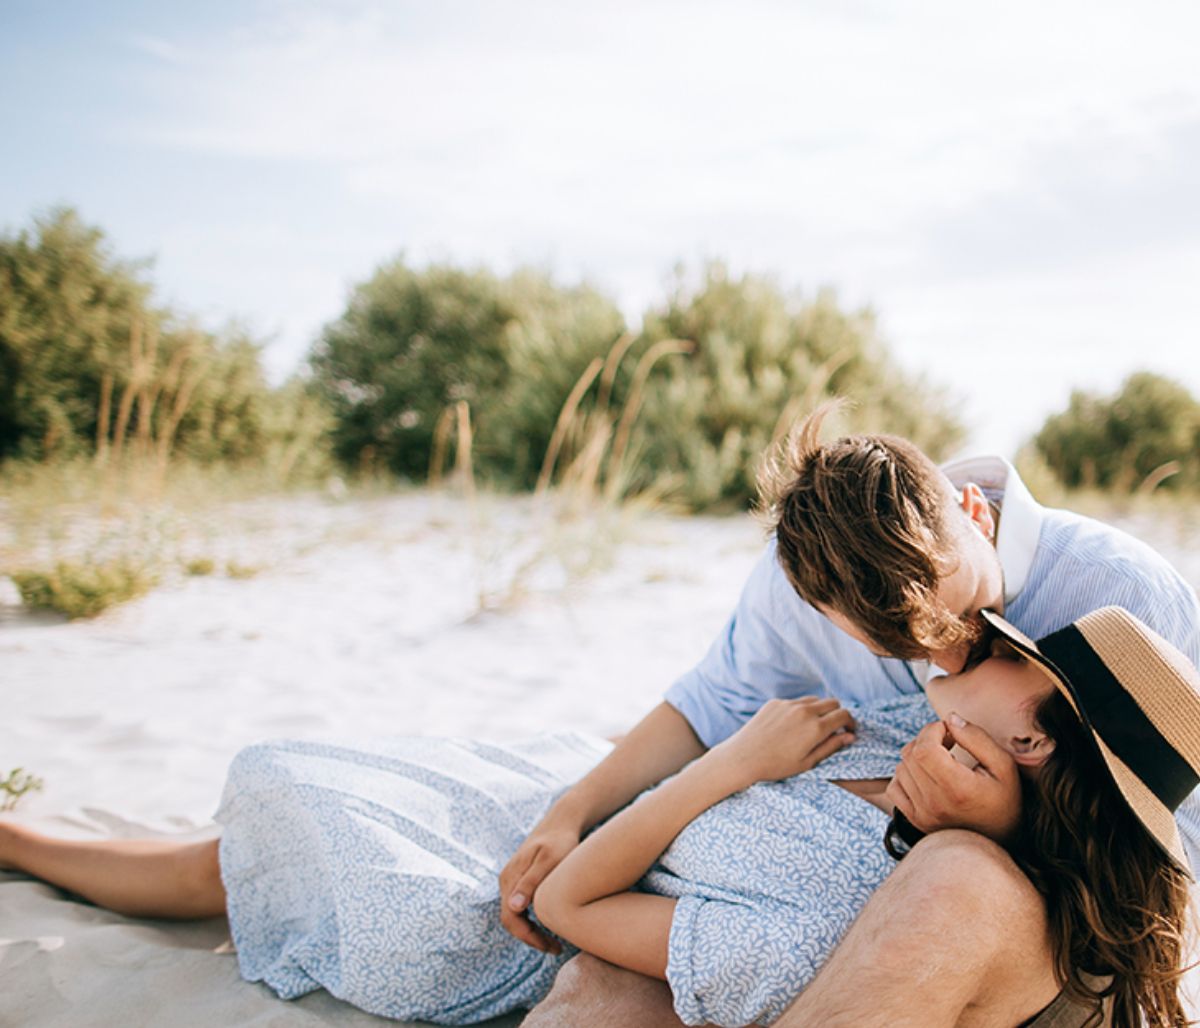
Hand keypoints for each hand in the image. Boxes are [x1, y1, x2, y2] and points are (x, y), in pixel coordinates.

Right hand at [499, 821, 580, 952]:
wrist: (561, 821)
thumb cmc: (560, 840)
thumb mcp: (549, 860)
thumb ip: (531, 881)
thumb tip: (514, 907)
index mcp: (511, 877)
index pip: (511, 918)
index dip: (529, 937)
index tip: (552, 946)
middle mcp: (507, 880)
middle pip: (511, 920)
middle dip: (531, 938)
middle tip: (556, 948)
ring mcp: (511, 879)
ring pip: (514, 915)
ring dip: (531, 931)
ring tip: (554, 941)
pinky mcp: (519, 879)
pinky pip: (520, 906)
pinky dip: (532, 920)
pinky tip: (550, 923)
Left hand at [712, 697, 855, 787]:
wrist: (744, 757)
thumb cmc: (777, 765)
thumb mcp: (808, 762)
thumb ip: (831, 746)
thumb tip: (850, 736)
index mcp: (816, 727)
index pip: (844, 715)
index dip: (850, 722)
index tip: (849, 730)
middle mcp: (804, 711)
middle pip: (832, 703)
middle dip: (837, 714)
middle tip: (834, 728)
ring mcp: (789, 704)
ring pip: (814, 700)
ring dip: (820, 710)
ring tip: (813, 727)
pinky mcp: (775, 702)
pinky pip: (795, 702)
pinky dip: (800, 710)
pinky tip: (791, 726)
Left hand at [886, 713, 1021, 841]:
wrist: (1004, 841)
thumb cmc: (1006, 800)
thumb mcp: (1004, 766)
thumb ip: (977, 738)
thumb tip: (950, 718)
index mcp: (958, 788)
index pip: (923, 749)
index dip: (931, 731)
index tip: (948, 731)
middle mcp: (935, 804)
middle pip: (910, 755)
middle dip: (925, 739)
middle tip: (947, 742)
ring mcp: (922, 815)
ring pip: (901, 769)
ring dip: (916, 757)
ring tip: (941, 760)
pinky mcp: (915, 821)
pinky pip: (894, 788)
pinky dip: (906, 776)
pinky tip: (927, 777)